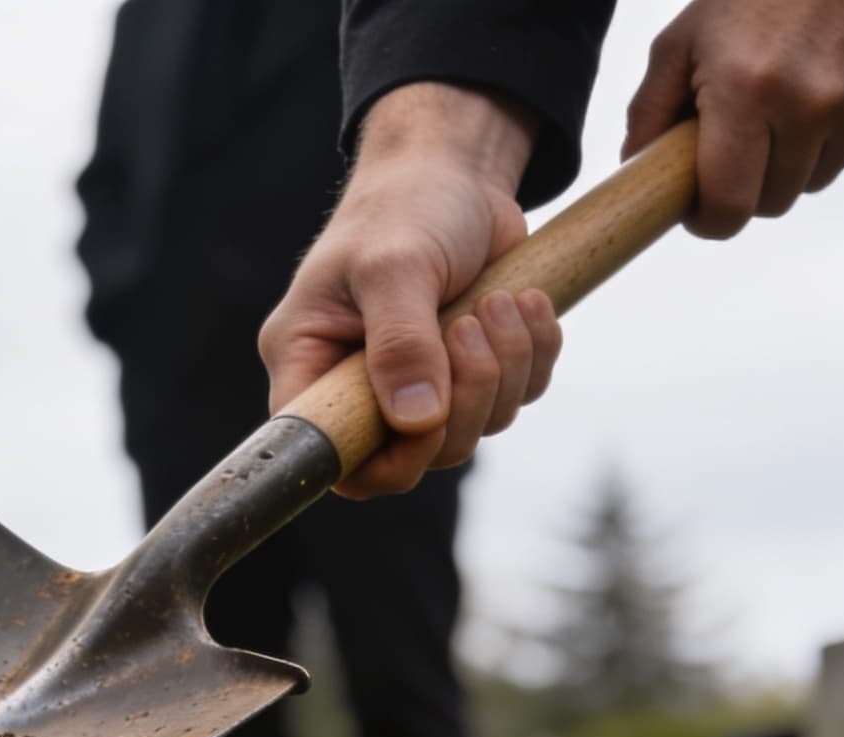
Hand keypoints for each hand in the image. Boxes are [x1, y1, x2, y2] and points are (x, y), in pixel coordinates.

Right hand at [259, 84, 564, 498]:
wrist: (453, 169)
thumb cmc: (403, 207)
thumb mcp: (393, 266)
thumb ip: (401, 344)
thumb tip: (417, 420)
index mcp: (309, 364)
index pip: (328, 453)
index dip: (378, 460)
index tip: (422, 416)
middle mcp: (357, 385)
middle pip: (416, 456)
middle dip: (464, 399)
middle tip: (472, 326)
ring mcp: (417, 382)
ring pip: (471, 429)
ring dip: (504, 368)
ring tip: (501, 301)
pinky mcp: (469, 369)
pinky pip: (514, 398)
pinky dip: (533, 356)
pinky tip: (526, 302)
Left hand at [626, 0, 843, 238]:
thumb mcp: (686, 37)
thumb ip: (651, 108)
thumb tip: (635, 167)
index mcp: (748, 90)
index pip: (729, 205)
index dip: (708, 219)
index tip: (698, 209)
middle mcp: (810, 105)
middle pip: (771, 203)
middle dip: (747, 187)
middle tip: (736, 147)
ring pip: (812, 183)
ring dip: (791, 164)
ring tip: (780, 109)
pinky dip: (832, 141)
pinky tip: (822, 94)